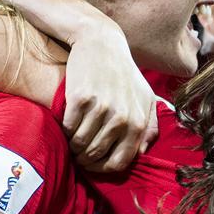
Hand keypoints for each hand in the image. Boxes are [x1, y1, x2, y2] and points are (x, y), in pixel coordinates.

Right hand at [64, 19, 157, 171]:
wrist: (102, 44)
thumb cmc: (125, 75)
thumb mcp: (146, 99)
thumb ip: (149, 126)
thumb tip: (143, 152)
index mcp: (138, 122)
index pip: (119, 162)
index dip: (103, 169)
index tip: (94, 165)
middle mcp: (122, 117)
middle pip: (96, 155)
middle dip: (84, 159)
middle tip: (78, 154)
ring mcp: (101, 108)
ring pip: (80, 144)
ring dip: (72, 146)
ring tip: (71, 141)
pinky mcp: (80, 98)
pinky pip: (67, 128)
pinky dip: (64, 131)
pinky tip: (66, 125)